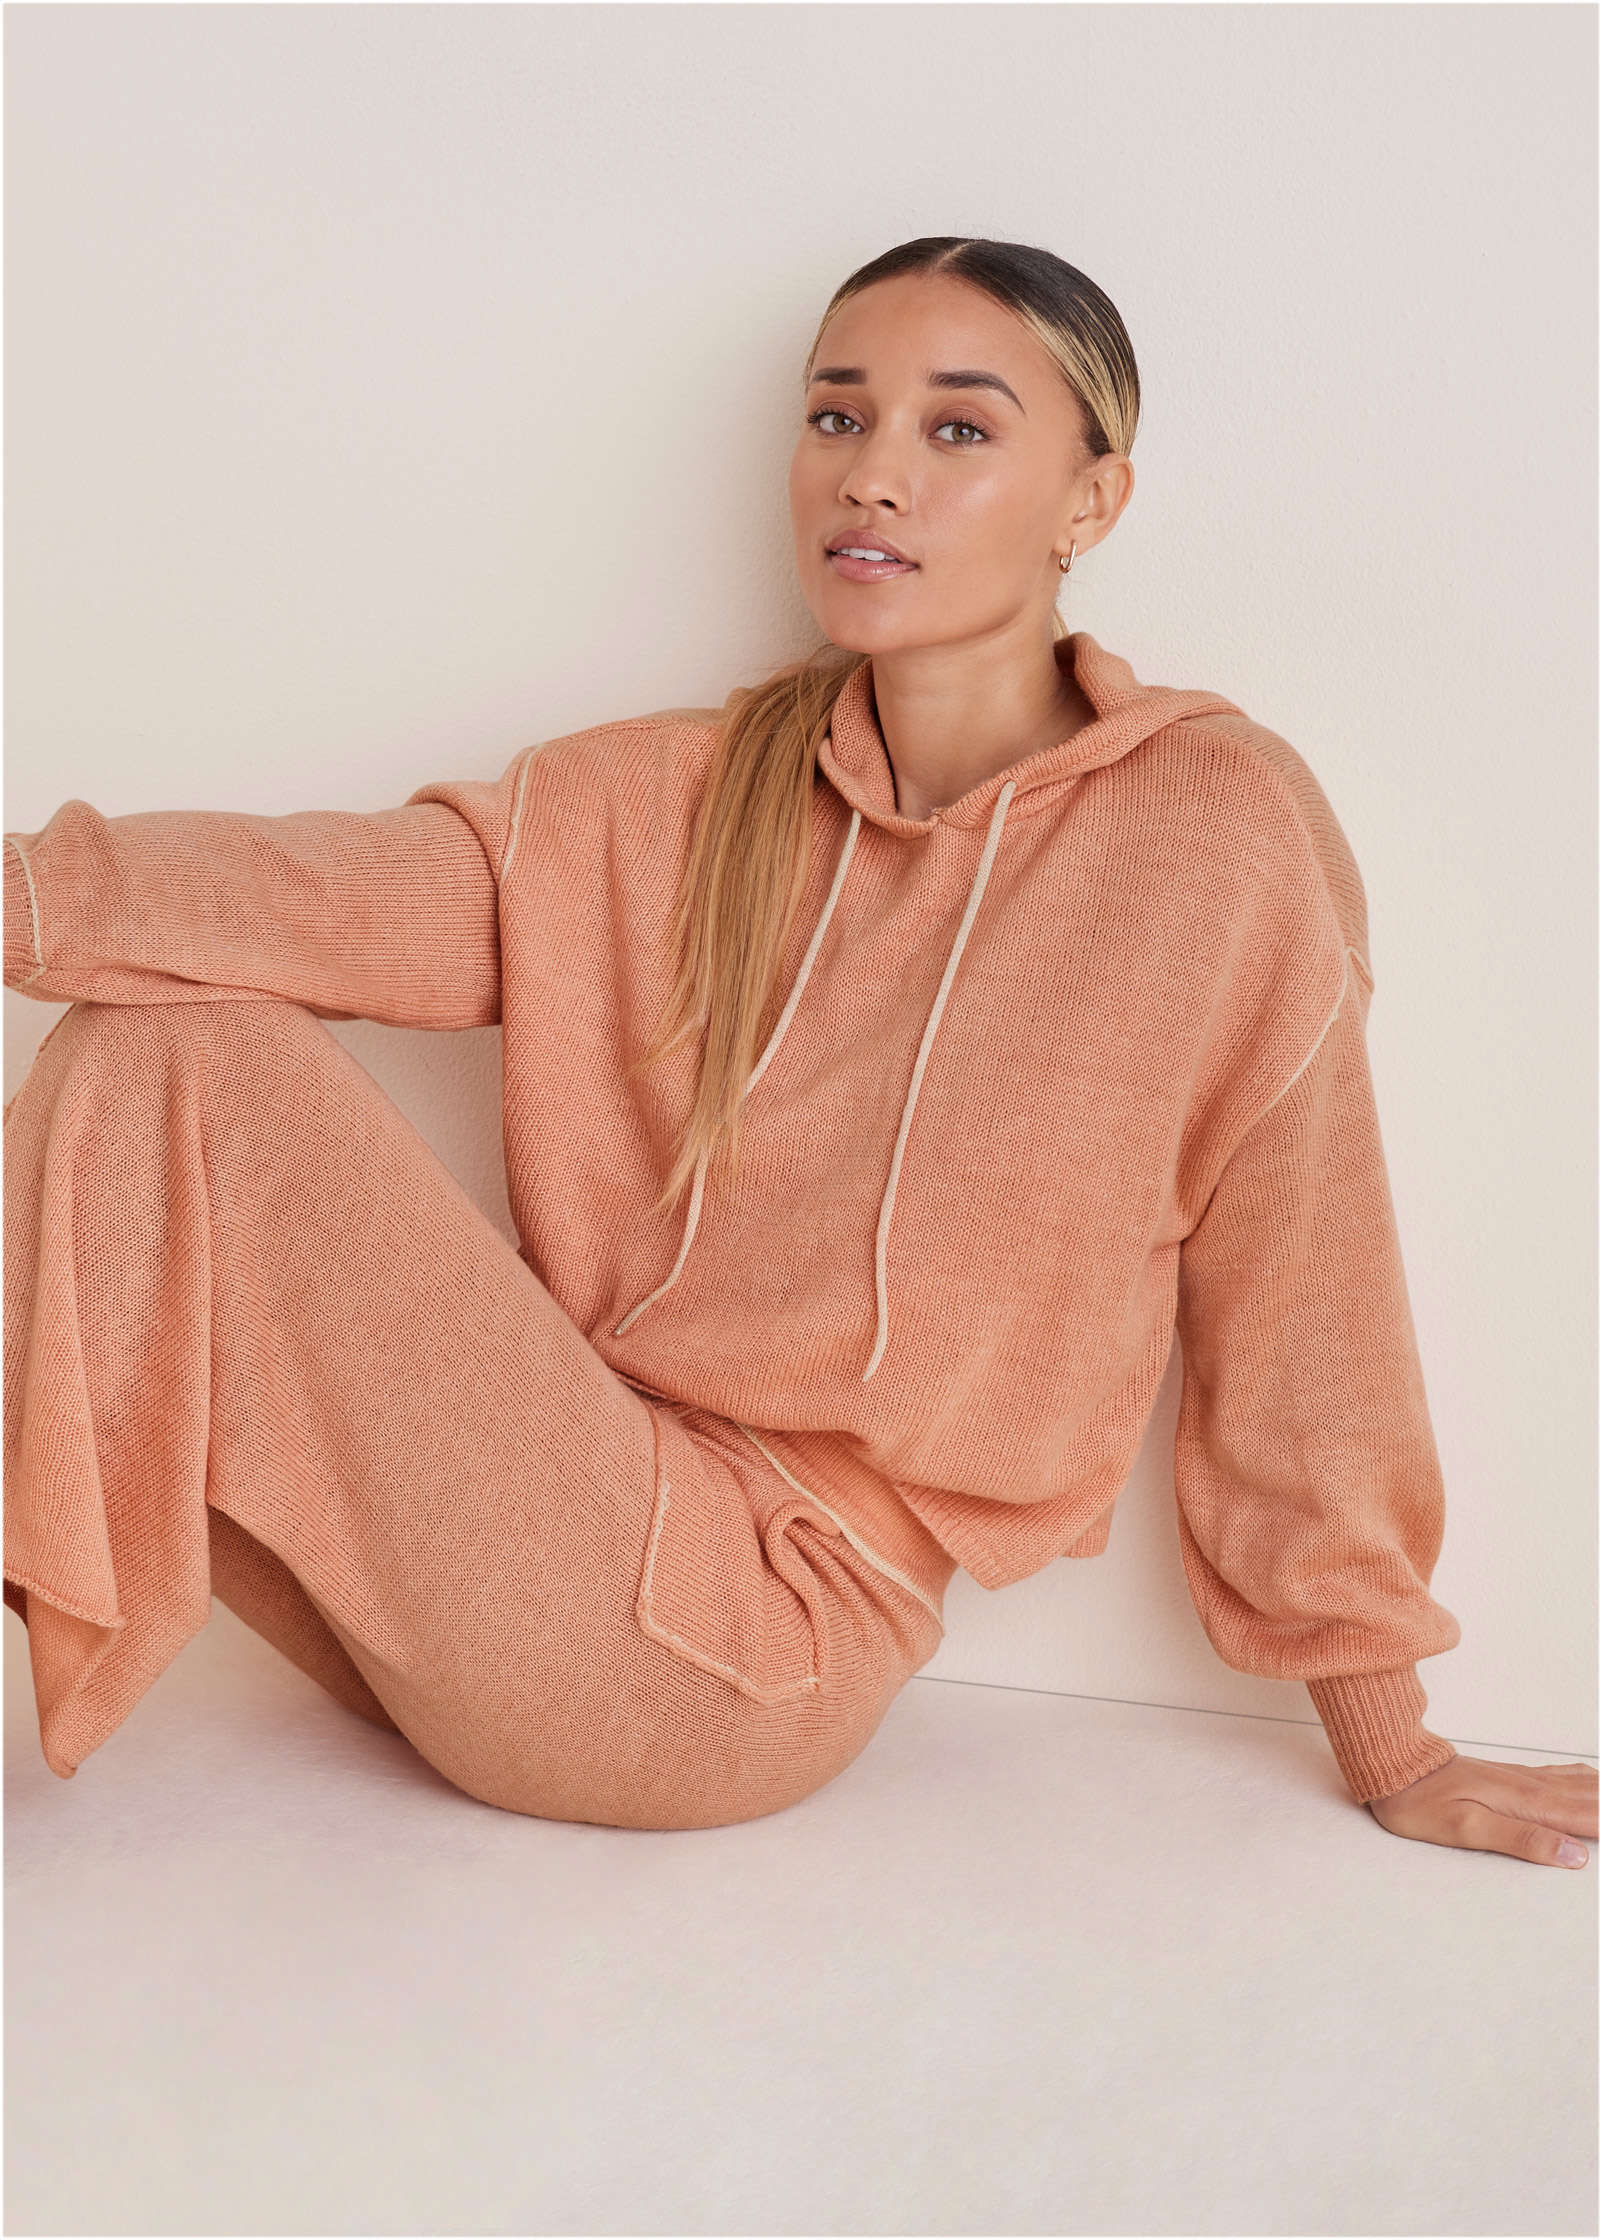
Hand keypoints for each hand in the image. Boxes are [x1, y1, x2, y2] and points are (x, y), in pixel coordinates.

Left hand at [1367, 1752, 1597, 1865]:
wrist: (1393, 1767)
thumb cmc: (1422, 1802)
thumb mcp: (1467, 1829)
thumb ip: (1522, 1840)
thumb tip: (1575, 1855)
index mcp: (1529, 1804)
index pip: (1592, 1818)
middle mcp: (1533, 1788)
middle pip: (1595, 1799)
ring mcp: (1524, 1780)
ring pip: (1583, 1785)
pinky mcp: (1512, 1777)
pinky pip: (1564, 1777)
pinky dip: (1590, 1782)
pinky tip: (1595, 1781)